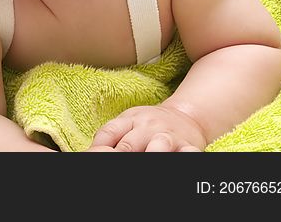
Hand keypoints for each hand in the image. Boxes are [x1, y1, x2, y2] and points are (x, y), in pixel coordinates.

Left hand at [90, 104, 206, 151]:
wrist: (185, 116)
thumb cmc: (148, 125)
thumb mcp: (128, 123)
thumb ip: (111, 136)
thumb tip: (91, 151)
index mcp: (130, 120)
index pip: (109, 132)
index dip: (98, 147)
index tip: (92, 156)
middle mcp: (148, 127)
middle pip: (129, 145)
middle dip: (119, 155)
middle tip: (112, 164)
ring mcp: (168, 136)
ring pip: (159, 145)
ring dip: (151, 153)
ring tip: (146, 158)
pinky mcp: (188, 146)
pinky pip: (188, 152)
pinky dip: (184, 155)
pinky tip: (178, 157)